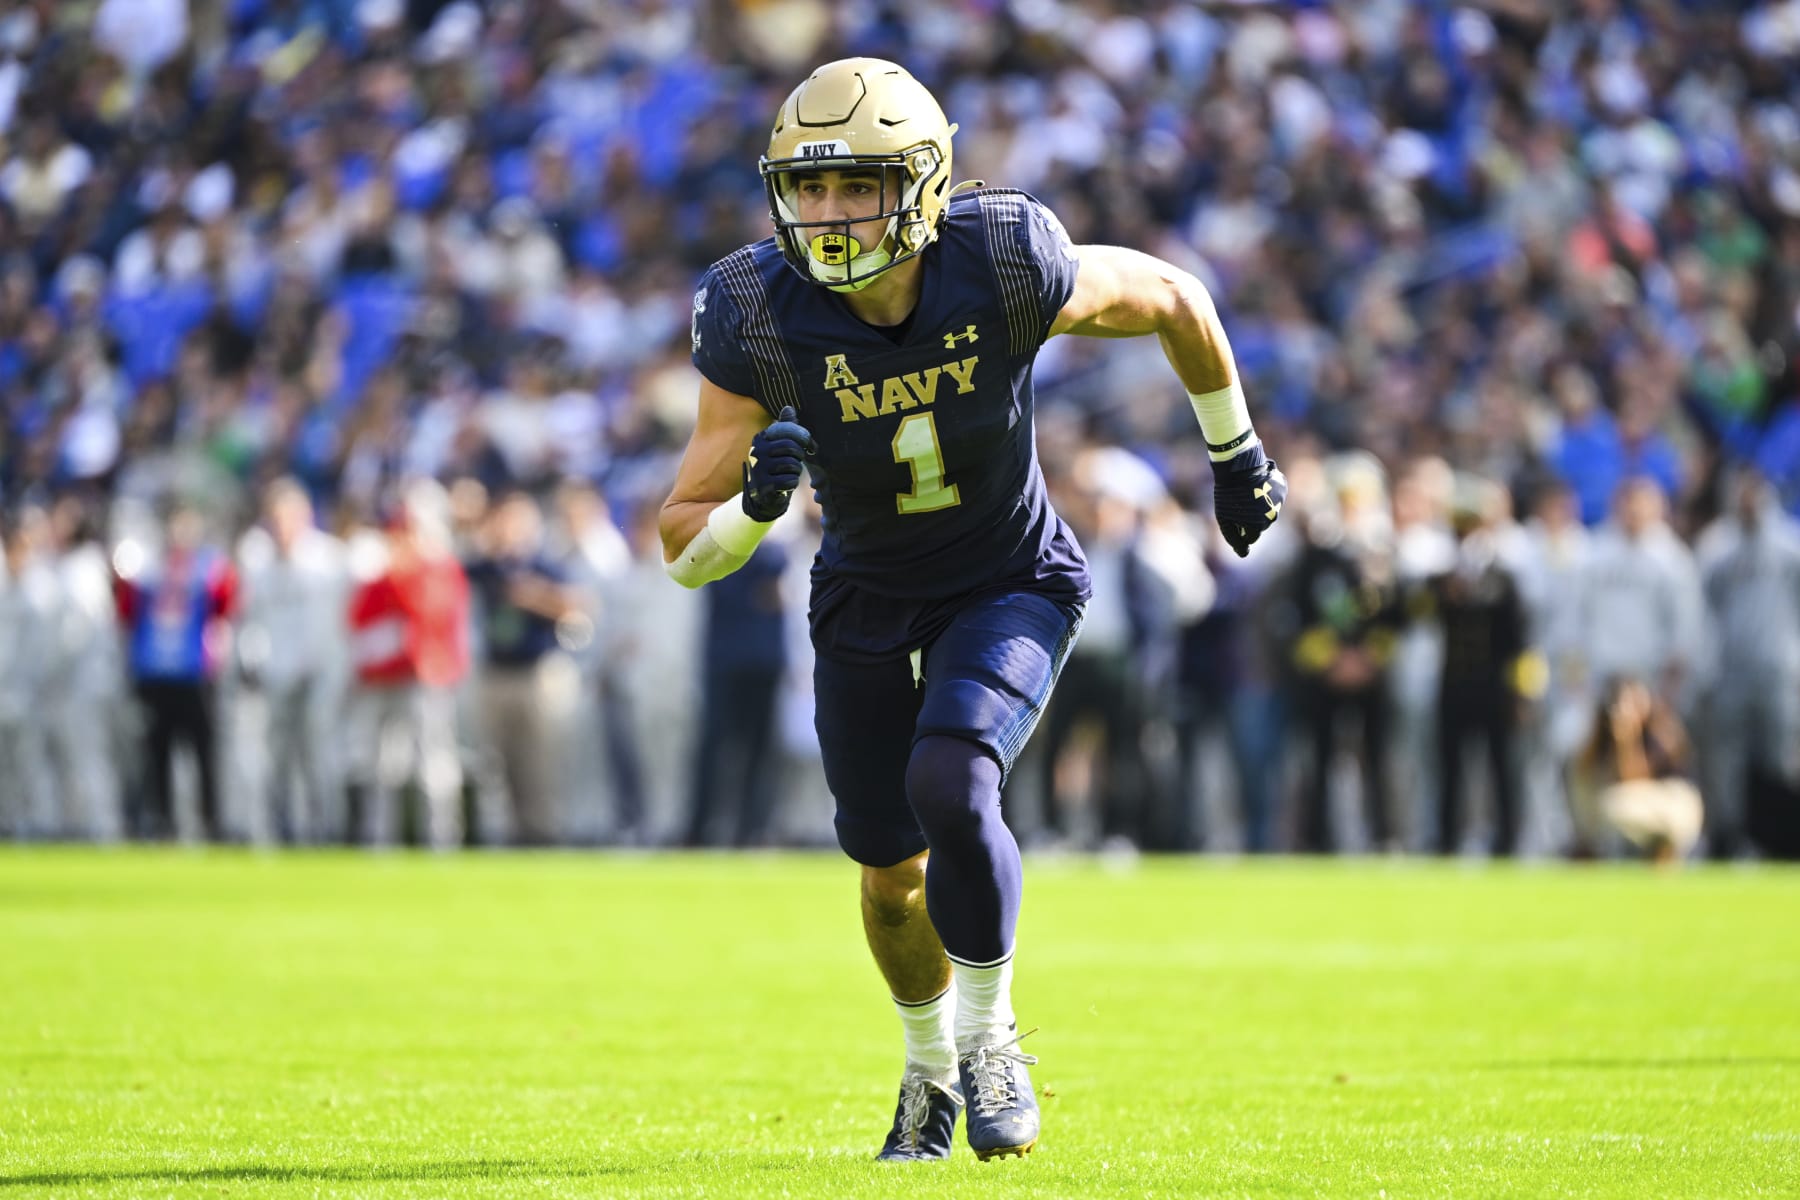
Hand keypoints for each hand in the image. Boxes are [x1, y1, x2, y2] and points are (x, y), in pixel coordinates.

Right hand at [742, 405, 815, 521]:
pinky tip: (786, 483)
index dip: (804, 437)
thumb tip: (789, 408)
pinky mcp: (763, 485)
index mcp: (761, 437)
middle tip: (798, 462)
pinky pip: (789, 480)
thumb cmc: (777, 465)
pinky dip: (792, 482)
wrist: (764, 494)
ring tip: (789, 473)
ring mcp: (758, 468)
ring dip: (796, 471)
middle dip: (799, 456)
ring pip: (792, 465)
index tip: (810, 445)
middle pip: (791, 447)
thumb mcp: (782, 445)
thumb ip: (786, 427)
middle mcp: (756, 450)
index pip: (787, 429)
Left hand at [1212, 440, 1286, 557]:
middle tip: (1239, 504)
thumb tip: (1243, 554)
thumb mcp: (1224, 518)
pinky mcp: (1282, 490)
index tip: (1233, 518)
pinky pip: (1274, 497)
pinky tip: (1257, 486)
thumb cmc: (1228, 494)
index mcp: (1257, 526)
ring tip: (1247, 494)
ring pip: (1269, 511)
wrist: (1238, 466)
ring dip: (1259, 507)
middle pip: (1261, 525)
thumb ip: (1233, 538)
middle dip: (1250, 519)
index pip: (1250, 537)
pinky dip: (1266, 494)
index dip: (1240, 529)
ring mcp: (1279, 503)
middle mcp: (1271, 517)